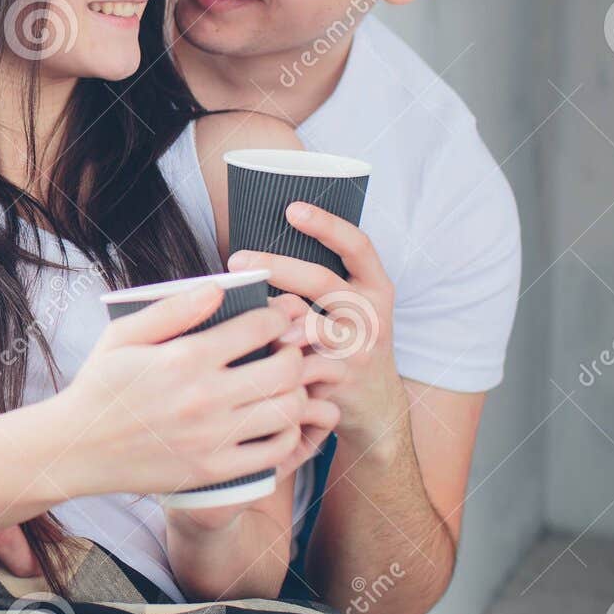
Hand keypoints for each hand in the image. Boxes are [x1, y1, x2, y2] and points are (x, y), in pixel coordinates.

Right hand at [57, 283, 309, 499]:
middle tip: (286, 351)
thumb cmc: (101, 386)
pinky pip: (276, 451)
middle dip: (296, 353)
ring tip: (281, 386)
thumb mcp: (123, 335)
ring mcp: (212, 438)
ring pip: (289, 410)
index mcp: (184, 358)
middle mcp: (204, 397)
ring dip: (296, 392)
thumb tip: (218, 288)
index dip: (278, 317)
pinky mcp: (215, 470)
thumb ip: (172, 309)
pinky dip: (287, 433)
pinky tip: (273, 420)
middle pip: (286, 369)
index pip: (260, 327)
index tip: (275, 319)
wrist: (78, 448)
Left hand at [227, 201, 406, 452]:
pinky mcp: (341, 379)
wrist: (376, 405)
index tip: (293, 208)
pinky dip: (274, 355)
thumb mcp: (348, 307)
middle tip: (237, 259)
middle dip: (277, 267)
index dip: (327, 225)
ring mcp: (359, 349)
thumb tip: (257, 256)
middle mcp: (371, 314)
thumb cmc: (347, 343)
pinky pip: (302, 364)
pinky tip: (248, 349)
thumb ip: (317, 284)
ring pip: (310, 326)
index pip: (358, 246)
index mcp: (375, 287)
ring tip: (242, 312)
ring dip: (273, 318)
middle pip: (323, 282)